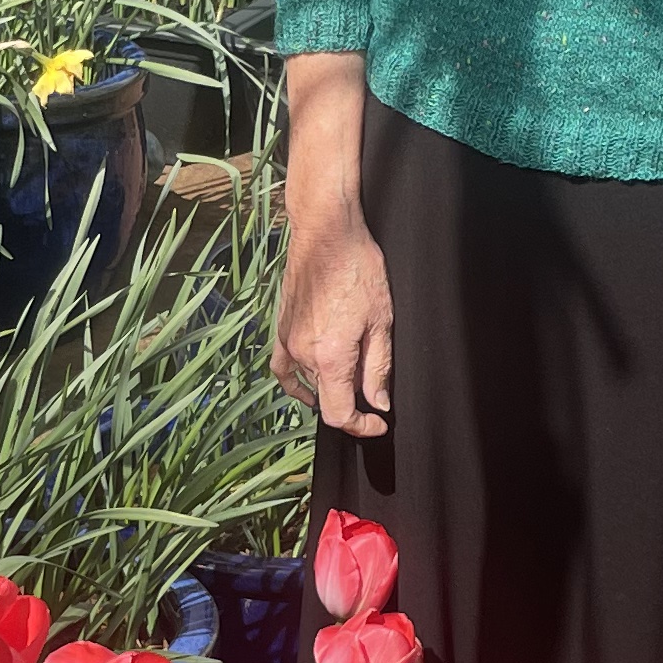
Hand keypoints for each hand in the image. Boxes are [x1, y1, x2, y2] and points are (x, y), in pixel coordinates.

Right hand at [274, 211, 393, 432]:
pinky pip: (282, 368)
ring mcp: (288, 342)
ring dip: (331, 388)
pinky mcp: (281, 329)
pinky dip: (295, 383)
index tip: (377, 423)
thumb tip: (377, 403)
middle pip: (326, 399)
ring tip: (352, 379)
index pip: (339, 413)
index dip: (360, 427)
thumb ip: (378, 368)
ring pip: (310, 382)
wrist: (327, 235)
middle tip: (374, 394)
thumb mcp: (381, 322)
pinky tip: (307, 388)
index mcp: (330, 356)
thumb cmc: (358, 269)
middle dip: (352, 403)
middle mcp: (304, 354)